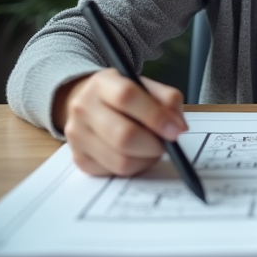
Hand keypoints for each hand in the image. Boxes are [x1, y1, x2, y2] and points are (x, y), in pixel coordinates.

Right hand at [52, 69, 188, 176]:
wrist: (89, 105)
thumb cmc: (124, 98)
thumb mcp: (146, 86)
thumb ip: (167, 100)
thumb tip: (179, 127)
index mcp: (102, 83)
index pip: (126, 97)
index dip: (155, 116)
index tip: (175, 130)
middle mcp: (83, 108)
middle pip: (123, 136)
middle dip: (154, 145)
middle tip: (166, 143)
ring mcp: (77, 135)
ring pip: (121, 161)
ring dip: (146, 159)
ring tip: (151, 147)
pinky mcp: (80, 159)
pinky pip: (114, 173)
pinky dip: (134, 168)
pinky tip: (136, 155)